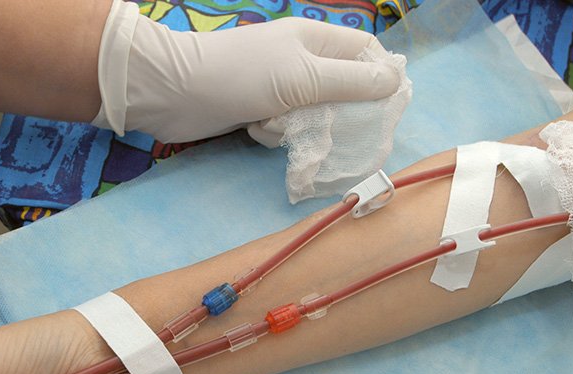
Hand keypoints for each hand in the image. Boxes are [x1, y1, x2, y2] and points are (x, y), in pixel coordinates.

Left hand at [93, 0, 399, 143]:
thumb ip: (352, 82)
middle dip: (336, 114)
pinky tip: (255, 129)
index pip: (365, 53)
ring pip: (312, 115)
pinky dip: (273, 133)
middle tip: (331, 130)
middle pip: (341, 90)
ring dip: (300, 127)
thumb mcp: (305, 78)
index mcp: (315, 41)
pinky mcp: (257, 110)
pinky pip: (283, 128)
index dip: (379, 78)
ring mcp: (277, 87)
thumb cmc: (243, 76)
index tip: (384, 108)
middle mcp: (299, 61)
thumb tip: (395, 82)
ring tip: (278, 124)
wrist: (176, 93)